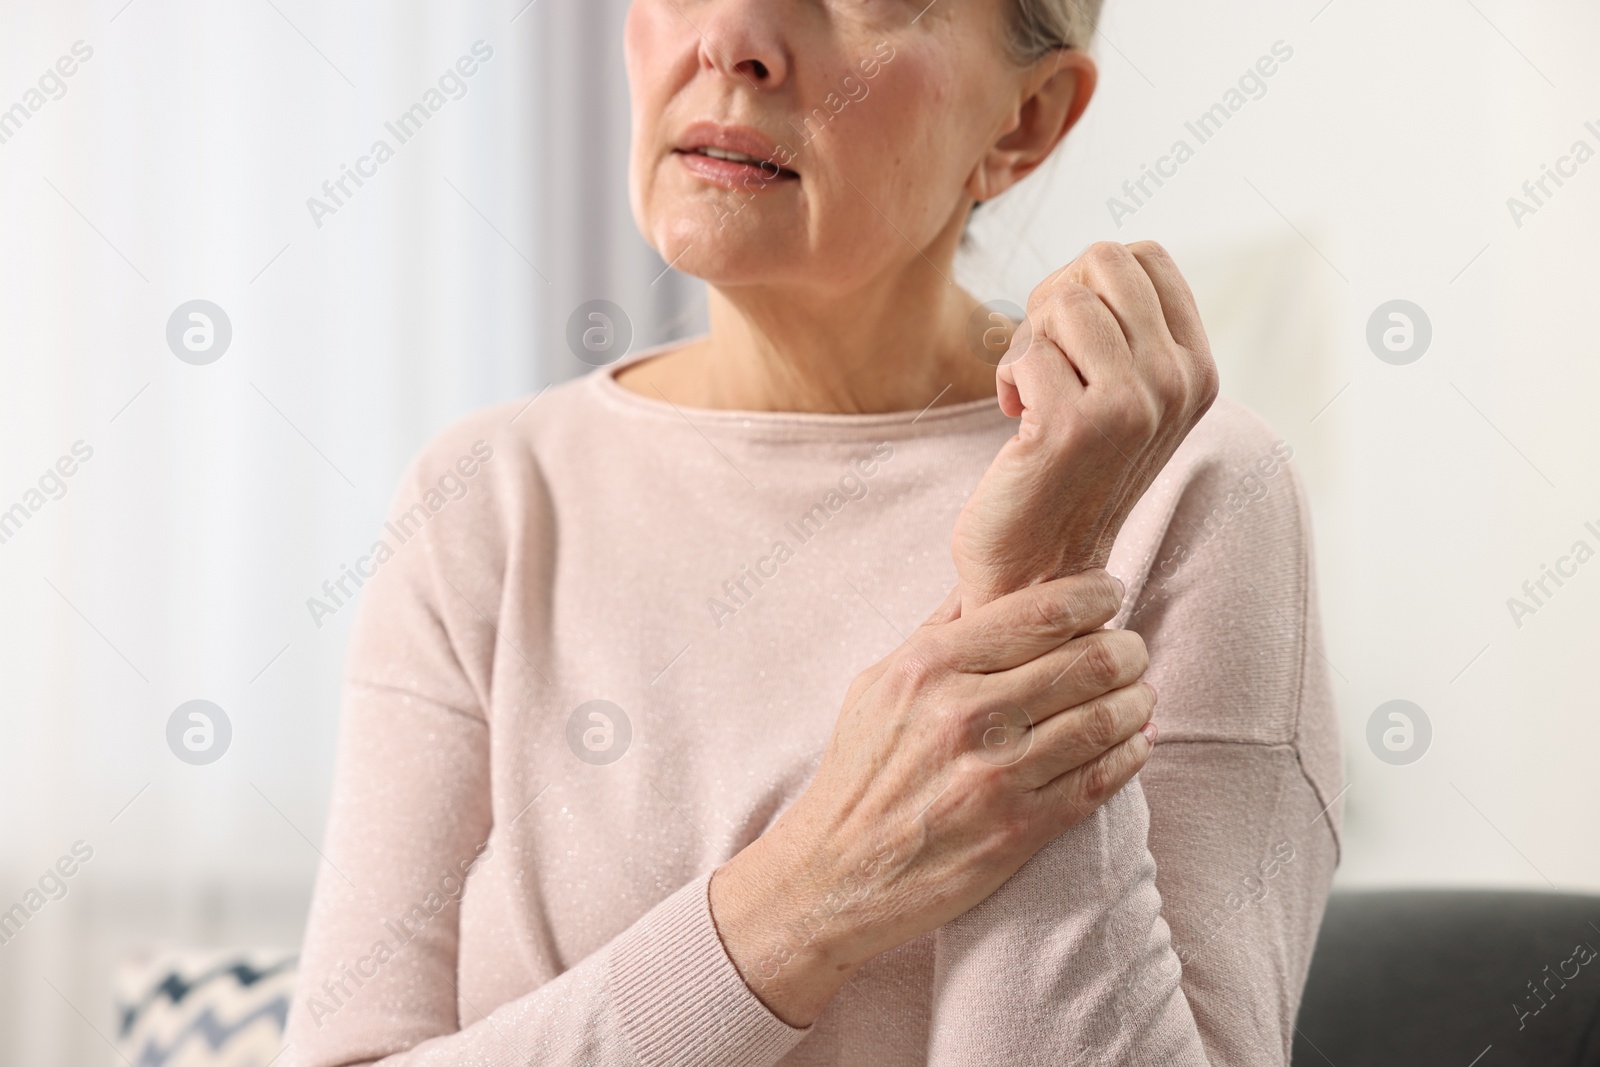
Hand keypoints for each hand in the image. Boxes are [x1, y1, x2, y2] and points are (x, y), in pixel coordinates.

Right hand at [709, 570, 1155, 1025]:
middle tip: (1133, 650)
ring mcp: (995, 775)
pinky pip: (1099, 780)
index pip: (1043, 612)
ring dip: (1137, 701)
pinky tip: (1133, 742)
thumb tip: (986, 577)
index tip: (1110, 595)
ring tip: (1139, 694)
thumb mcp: (878, 683)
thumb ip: (937, 631)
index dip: (1094, 596)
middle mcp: (965, 714)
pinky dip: (1129, 755)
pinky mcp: (1017, 831)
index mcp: (930, 667)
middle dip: (1127, 649)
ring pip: (1104, 719)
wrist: (835, 874)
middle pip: (1088, 660)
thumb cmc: (859, 772)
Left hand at [952, 241, 1218, 609]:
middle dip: (1056, 299)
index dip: (1091, 281)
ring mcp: (1131, 406)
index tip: (1076, 337)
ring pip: (1061, 300)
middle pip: (1104, 260)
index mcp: (1197, 370)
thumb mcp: (1125, 393)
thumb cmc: (1069, 468)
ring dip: (1028, 343)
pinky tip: (1019, 422)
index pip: (1147, 256)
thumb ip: (1130, 328)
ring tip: (1034, 395)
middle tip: (1047, 358)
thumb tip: (1097, 259)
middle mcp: (1177, 384)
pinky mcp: (1074, 427)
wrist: (1042, 564)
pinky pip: (1023, 351)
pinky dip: (1008, 380)